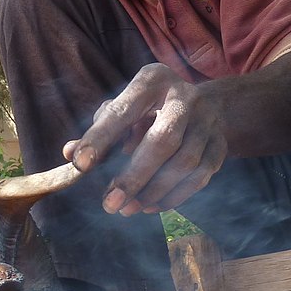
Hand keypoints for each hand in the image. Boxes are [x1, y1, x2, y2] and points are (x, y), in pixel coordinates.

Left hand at [64, 63, 226, 214]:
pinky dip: (174, 197)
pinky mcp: (220, 145)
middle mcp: (185, 97)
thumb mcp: (123, 108)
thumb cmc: (150, 108)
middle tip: (110, 203)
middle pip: (163, 140)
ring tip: (127, 209)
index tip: (80, 165)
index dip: (100, 138)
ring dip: (154, 191)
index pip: (122, 111)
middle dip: (134, 176)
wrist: (205, 105)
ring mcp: (208, 121)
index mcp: (153, 81)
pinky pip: (200, 177)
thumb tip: (70, 154)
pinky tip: (151, 205)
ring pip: (186, 162)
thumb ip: (99, 130)